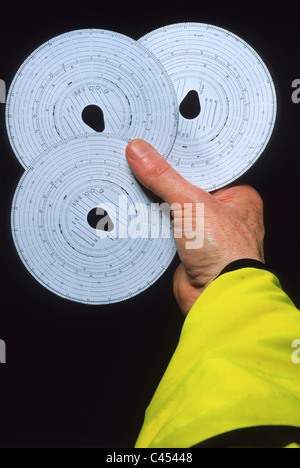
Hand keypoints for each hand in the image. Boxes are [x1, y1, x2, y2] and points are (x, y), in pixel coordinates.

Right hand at [126, 139, 264, 314]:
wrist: (215, 296)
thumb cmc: (226, 253)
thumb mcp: (193, 202)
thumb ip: (164, 177)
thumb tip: (141, 153)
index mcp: (239, 196)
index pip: (206, 169)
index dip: (182, 158)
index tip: (160, 147)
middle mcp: (225, 214)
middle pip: (188, 189)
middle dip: (167, 182)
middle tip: (144, 163)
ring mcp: (206, 233)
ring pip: (177, 210)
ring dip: (159, 204)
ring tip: (138, 184)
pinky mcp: (189, 249)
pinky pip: (168, 229)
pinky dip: (156, 223)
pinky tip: (142, 213)